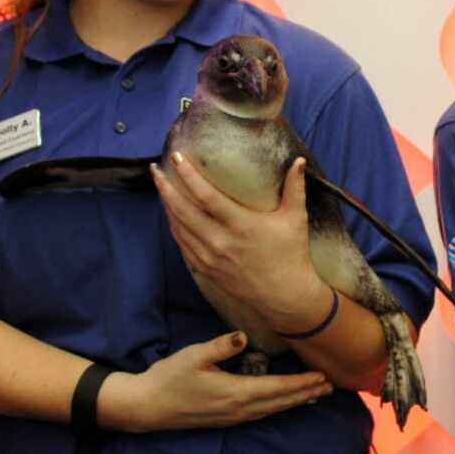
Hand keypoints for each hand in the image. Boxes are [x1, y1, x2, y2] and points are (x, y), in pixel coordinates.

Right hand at [110, 332, 332, 431]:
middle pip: (281, 402)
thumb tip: (243, 337)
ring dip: (296, 401)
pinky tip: (284, 403)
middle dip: (306, 393)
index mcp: (235, 392)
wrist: (148, 407)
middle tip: (331, 385)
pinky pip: (261, 413)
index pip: (277, 388)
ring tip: (316, 393)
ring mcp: (233, 416)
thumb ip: (220, 346)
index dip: (302, 384)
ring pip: (273, 409)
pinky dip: (279, 406)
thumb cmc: (169, 377)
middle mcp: (239, 408)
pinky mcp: (226, 418)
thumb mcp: (193, 355)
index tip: (322, 377)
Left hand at [154, 153, 323, 321]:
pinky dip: (173, 227)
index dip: (189, 176)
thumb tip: (299, 161)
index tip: (177, 157)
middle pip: (183, 211)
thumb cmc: (292, 255)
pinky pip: (182, 245)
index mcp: (241, 225)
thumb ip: (295, 187)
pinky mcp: (206, 269)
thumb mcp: (295, 219)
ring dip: (166, 206)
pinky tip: (171, 214)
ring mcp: (210, 257)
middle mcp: (220, 241)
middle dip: (166, 188)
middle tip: (155, 169)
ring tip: (160, 186)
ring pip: (179, 227)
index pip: (206, 196)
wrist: (284, 296)